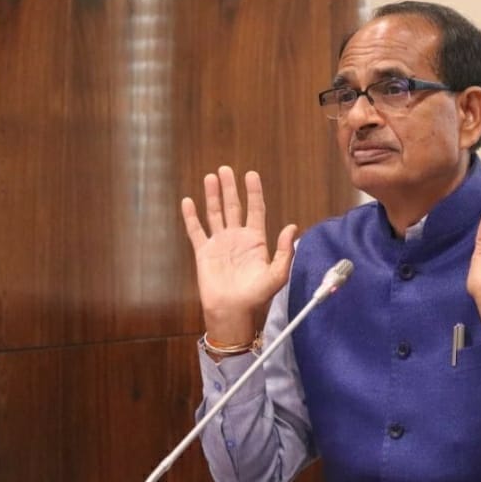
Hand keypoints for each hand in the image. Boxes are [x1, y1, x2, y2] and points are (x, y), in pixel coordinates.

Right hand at [181, 167, 297, 344]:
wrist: (233, 312)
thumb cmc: (257, 296)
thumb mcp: (277, 274)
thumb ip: (284, 251)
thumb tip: (292, 227)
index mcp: (256, 241)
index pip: (255, 210)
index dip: (253, 192)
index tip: (251, 174)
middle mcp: (237, 238)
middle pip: (234, 206)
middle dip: (230, 187)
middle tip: (226, 169)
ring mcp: (219, 243)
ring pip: (215, 213)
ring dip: (213, 196)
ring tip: (211, 177)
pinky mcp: (204, 252)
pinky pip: (196, 230)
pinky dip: (191, 216)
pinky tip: (188, 201)